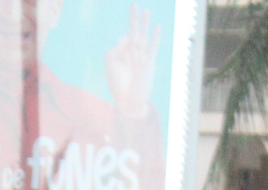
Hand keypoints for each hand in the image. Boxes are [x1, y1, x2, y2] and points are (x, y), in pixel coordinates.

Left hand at [105, 5, 157, 124]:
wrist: (129, 101)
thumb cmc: (119, 86)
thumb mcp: (110, 67)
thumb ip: (112, 51)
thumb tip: (125, 38)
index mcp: (122, 54)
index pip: (122, 40)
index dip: (121, 44)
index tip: (121, 54)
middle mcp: (132, 53)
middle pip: (133, 31)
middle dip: (133, 18)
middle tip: (134, 4)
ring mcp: (141, 57)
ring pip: (143, 36)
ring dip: (144, 23)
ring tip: (145, 10)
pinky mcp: (149, 62)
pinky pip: (153, 47)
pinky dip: (155, 37)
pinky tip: (157, 26)